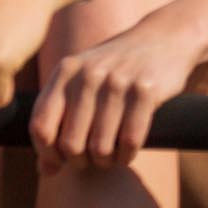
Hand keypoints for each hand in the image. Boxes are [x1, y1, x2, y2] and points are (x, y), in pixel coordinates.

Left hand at [29, 9, 205, 172]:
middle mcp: (88, 75)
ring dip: (105, 161)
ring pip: (101, 146)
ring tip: (110, 157)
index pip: (40, 126)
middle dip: (81, 161)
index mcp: (65, 72)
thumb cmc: (117, 68)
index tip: (60, 160)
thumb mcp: (82, 82)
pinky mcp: (147, 90)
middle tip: (91, 159)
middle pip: (71, 143)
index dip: (47, 153)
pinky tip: (128, 153)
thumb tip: (45, 171)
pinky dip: (127, 155)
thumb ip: (58, 120)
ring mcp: (118, 82)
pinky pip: (130, 140)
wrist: (167, 36)